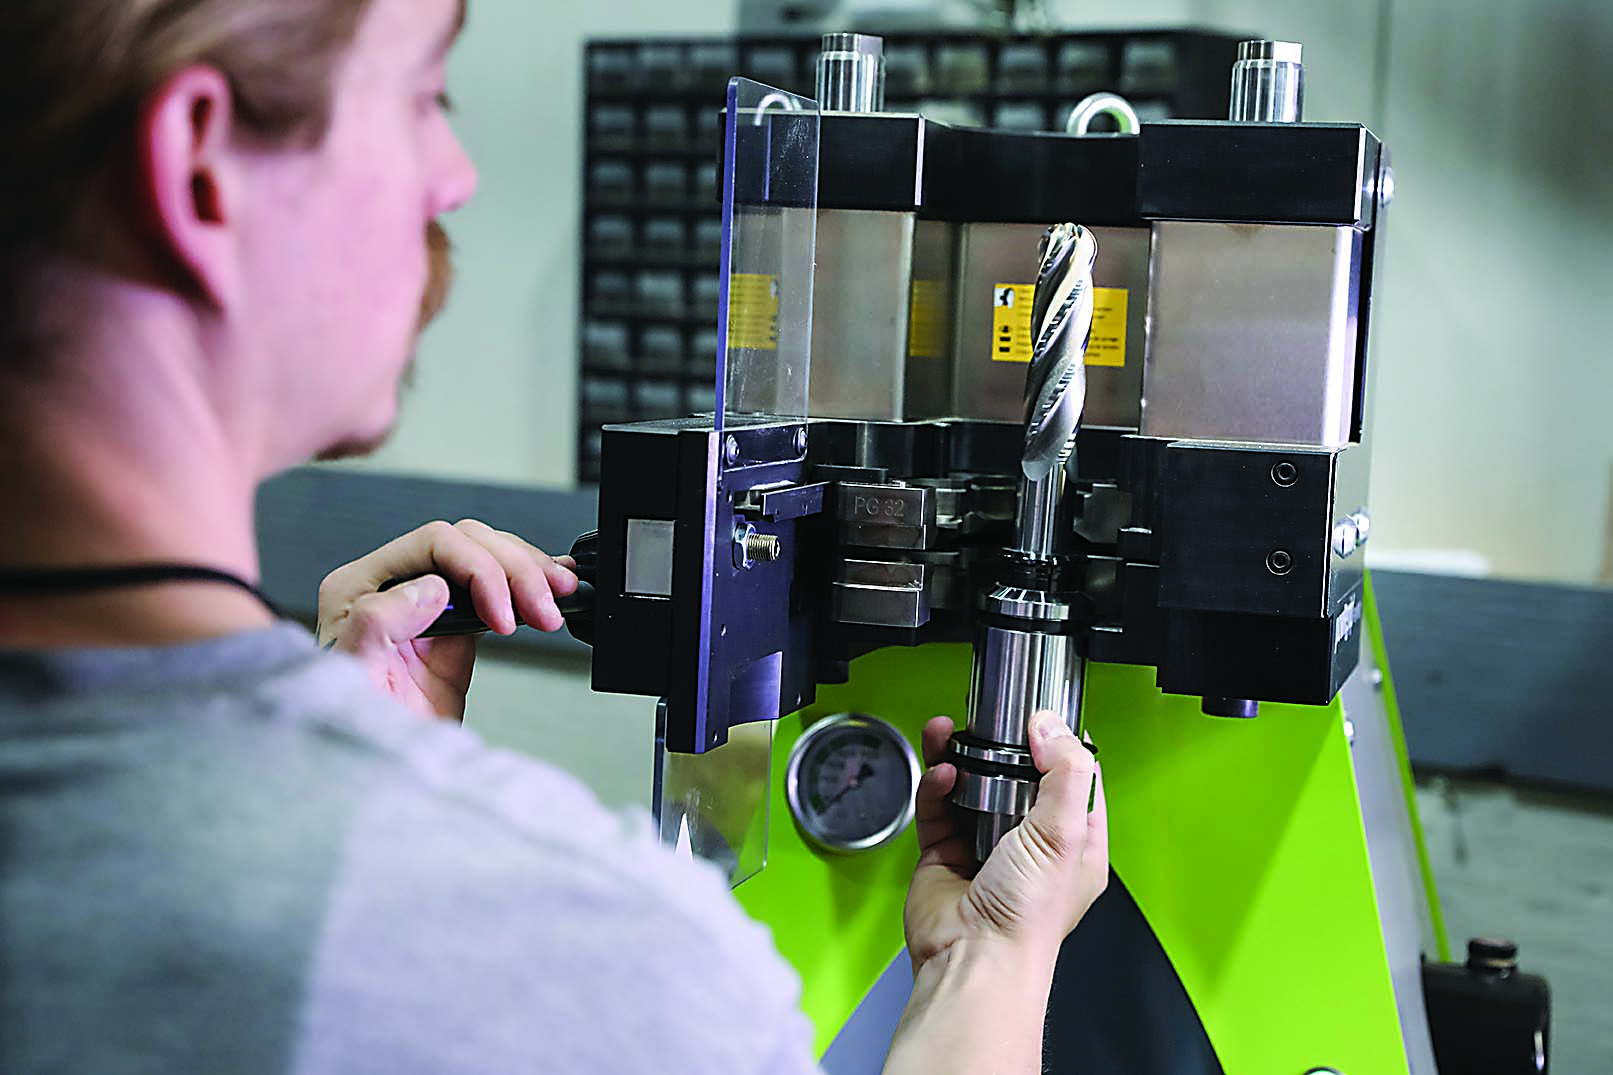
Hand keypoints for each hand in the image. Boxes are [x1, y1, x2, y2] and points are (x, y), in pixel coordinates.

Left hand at [316, 520, 576, 719]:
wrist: (381, 781)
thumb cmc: (357, 734)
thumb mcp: (354, 681)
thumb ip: (377, 623)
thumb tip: (430, 588)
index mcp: (359, 588)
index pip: (433, 544)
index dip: (478, 570)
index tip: (499, 616)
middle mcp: (393, 587)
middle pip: (468, 542)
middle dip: (514, 569)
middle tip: (542, 608)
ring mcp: (428, 606)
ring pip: (489, 556)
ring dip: (530, 573)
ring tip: (554, 600)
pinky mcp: (459, 627)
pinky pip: (498, 587)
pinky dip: (530, 585)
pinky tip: (554, 589)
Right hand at [903, 712, 1107, 972]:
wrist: (973, 957)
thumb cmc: (1027, 918)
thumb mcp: (1063, 833)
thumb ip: (1065, 772)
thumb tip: (1052, 727)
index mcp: (1074, 843)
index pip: (1074, 779)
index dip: (1059, 745)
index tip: (1040, 716)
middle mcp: (1031, 844)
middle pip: (1016, 776)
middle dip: (1000, 746)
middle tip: (988, 720)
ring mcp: (984, 847)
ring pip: (971, 785)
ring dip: (959, 756)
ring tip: (948, 732)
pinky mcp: (944, 853)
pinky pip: (937, 806)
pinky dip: (936, 786)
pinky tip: (942, 774)